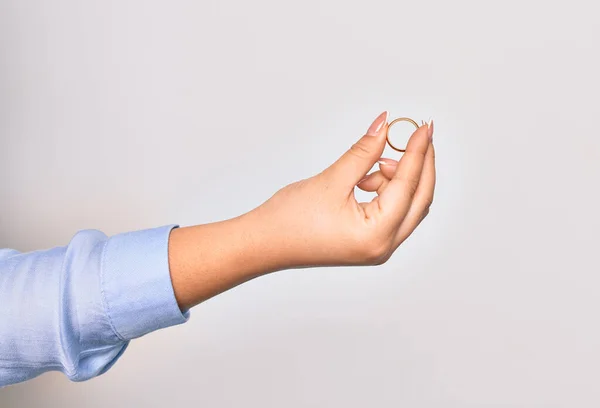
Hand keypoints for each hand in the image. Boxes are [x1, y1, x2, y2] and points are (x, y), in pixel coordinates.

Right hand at [169, 111, 434, 308]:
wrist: (264, 243)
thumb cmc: (289, 220)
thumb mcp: (332, 180)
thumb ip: (364, 152)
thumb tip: (385, 126)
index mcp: (377, 234)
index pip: (409, 185)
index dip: (418, 152)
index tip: (423, 126)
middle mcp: (383, 246)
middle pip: (419, 198)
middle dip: (419, 165)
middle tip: (416, 134)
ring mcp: (378, 247)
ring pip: (407, 205)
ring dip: (397, 178)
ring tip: (368, 165)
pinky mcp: (369, 243)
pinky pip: (392, 212)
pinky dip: (385, 190)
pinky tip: (364, 179)